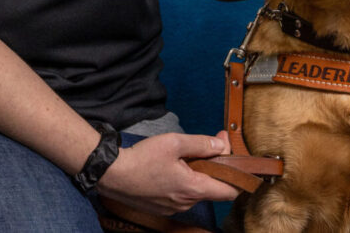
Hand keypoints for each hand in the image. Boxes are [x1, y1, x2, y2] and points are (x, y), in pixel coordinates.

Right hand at [96, 131, 239, 214]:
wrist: (112, 174)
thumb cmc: (142, 158)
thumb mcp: (174, 143)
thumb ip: (201, 144)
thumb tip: (221, 144)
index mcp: (193, 188)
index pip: (229, 191)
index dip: (237, 174)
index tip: (233, 155)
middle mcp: (186, 202)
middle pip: (212, 187)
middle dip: (216, 165)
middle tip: (212, 141)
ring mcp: (173, 207)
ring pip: (196, 190)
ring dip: (199, 173)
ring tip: (188, 153)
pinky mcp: (162, 207)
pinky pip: (181, 194)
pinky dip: (184, 181)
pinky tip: (173, 166)